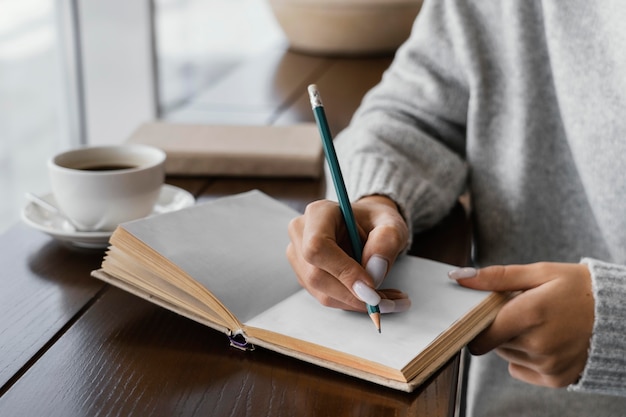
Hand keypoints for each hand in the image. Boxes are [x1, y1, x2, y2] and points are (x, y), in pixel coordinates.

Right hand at [286, 195, 410, 312]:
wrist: (367, 225)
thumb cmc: (376, 221)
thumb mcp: (391, 224)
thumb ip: (386, 241)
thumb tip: (375, 270)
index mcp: (318, 213)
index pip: (318, 246)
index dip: (343, 271)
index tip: (371, 285)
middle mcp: (301, 233)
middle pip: (316, 275)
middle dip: (354, 294)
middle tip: (388, 301)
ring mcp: (299, 256)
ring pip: (322, 292)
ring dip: (356, 302)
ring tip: (388, 299)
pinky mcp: (304, 275)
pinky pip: (326, 297)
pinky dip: (353, 302)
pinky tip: (373, 296)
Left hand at [449, 262, 593, 386]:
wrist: (619, 314)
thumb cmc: (577, 287)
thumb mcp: (538, 272)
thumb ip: (496, 276)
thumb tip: (459, 276)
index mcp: (531, 312)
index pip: (481, 329)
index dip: (477, 321)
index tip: (484, 312)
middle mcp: (538, 343)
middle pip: (492, 341)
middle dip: (499, 326)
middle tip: (521, 312)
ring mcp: (548, 364)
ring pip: (505, 354)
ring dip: (512, 341)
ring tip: (537, 325)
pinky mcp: (556, 378)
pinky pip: (520, 369)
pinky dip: (524, 357)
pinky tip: (544, 341)